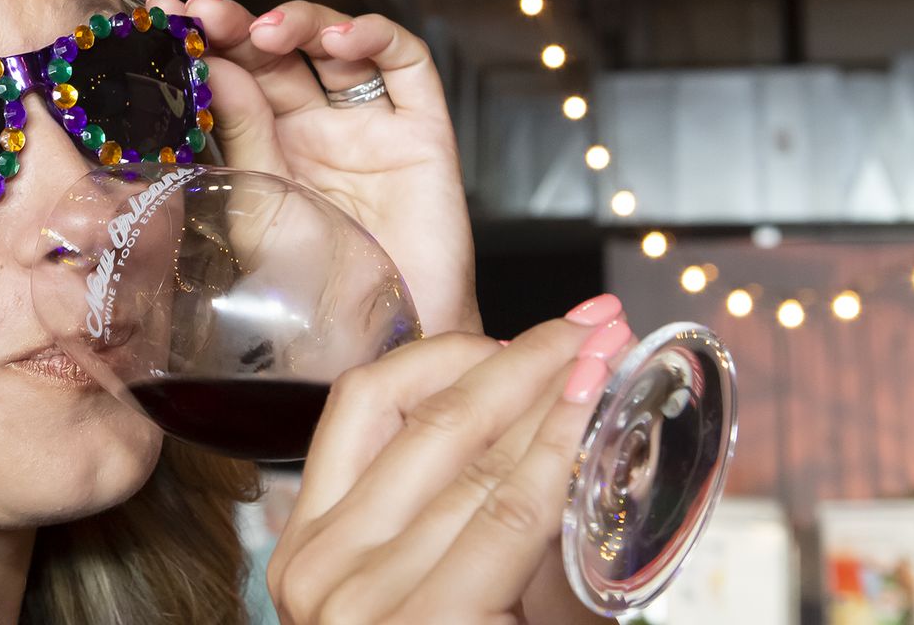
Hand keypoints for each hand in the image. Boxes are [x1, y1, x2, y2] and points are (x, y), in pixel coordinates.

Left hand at [149, 0, 477, 333]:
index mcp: (264, 146)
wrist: (377, 344)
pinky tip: (342, 39)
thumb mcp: (256, 205)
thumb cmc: (310, 293)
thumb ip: (239, 133)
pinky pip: (406, 66)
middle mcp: (313, 128)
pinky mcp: (421, 130)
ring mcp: (367, 125)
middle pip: (277, 54)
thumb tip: (212, 63)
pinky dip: (377, 37)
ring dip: (301, 22)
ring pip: (335, 46)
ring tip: (267, 31)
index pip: (231, 75)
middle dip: (240, 24)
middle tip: (206, 13)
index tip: (163, 16)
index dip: (201, 42)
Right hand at [266, 296, 633, 623]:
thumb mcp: (439, 593)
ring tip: (607, 349)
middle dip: (520, 355)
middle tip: (593, 319)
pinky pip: (502, 514)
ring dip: (550, 391)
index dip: (451, 351)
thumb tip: (548, 423)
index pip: (363, 404)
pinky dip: (555, 451)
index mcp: (306, 548)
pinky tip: (590, 410)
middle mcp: (315, 568)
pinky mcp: (415, 624)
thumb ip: (463, 523)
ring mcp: (353, 599)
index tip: (529, 330)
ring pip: (468, 457)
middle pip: (422, 416)